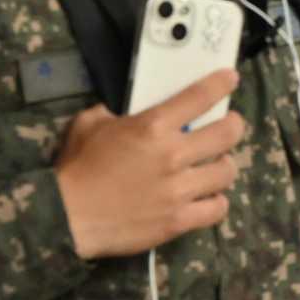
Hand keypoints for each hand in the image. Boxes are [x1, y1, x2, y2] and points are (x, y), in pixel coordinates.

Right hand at [53, 69, 247, 259]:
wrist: (66, 217)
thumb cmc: (76, 169)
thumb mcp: (88, 125)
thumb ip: (109, 113)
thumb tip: (121, 113)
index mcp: (153, 126)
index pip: (200, 96)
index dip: (221, 84)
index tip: (230, 79)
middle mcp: (173, 154)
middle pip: (228, 133)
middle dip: (233, 125)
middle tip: (229, 126)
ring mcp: (179, 189)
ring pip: (227, 172)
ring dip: (224, 165)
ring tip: (216, 165)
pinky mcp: (179, 220)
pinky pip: (217, 209)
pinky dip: (216, 202)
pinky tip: (208, 197)